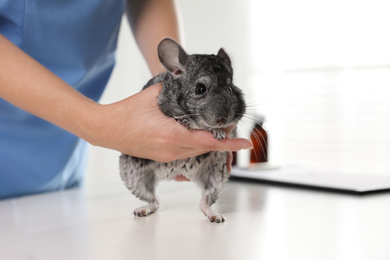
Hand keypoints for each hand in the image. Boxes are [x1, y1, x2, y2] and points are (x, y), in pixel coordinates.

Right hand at [89, 84, 251, 161]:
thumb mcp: (154, 96)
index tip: (246, 142)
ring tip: (216, 129)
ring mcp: (167, 156)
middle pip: (206, 147)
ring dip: (209, 142)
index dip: (230, 142)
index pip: (209, 141)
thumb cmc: (126, 112)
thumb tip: (191, 86)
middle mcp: (173, 150)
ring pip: (197, 151)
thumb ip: (176, 91)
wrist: (105, 129)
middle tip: (230, 125)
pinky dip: (196, 145)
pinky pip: (187, 153)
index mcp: (173, 135)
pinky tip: (198, 135)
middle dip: (222, 139)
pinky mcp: (162, 157)